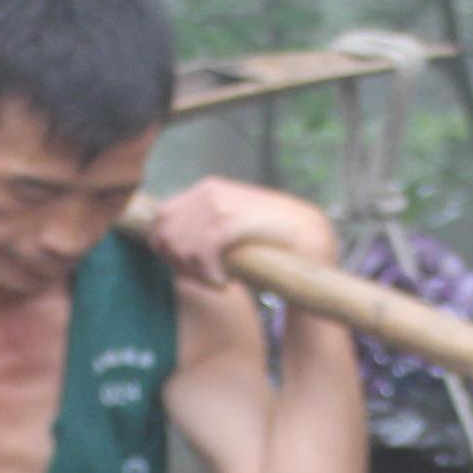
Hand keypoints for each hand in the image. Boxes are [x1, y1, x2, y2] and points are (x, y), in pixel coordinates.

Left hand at [148, 177, 338, 291]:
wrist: (311, 240)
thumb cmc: (268, 242)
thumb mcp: (230, 228)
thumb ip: (200, 230)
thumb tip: (166, 246)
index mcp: (206, 189)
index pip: (161, 217)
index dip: (164, 249)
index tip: (184, 271)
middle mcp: (210, 191)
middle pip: (166, 233)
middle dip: (178, 263)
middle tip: (204, 280)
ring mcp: (222, 204)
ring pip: (182, 243)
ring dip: (195, 271)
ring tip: (218, 282)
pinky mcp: (235, 221)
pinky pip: (203, 249)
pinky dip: (208, 272)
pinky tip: (224, 283)